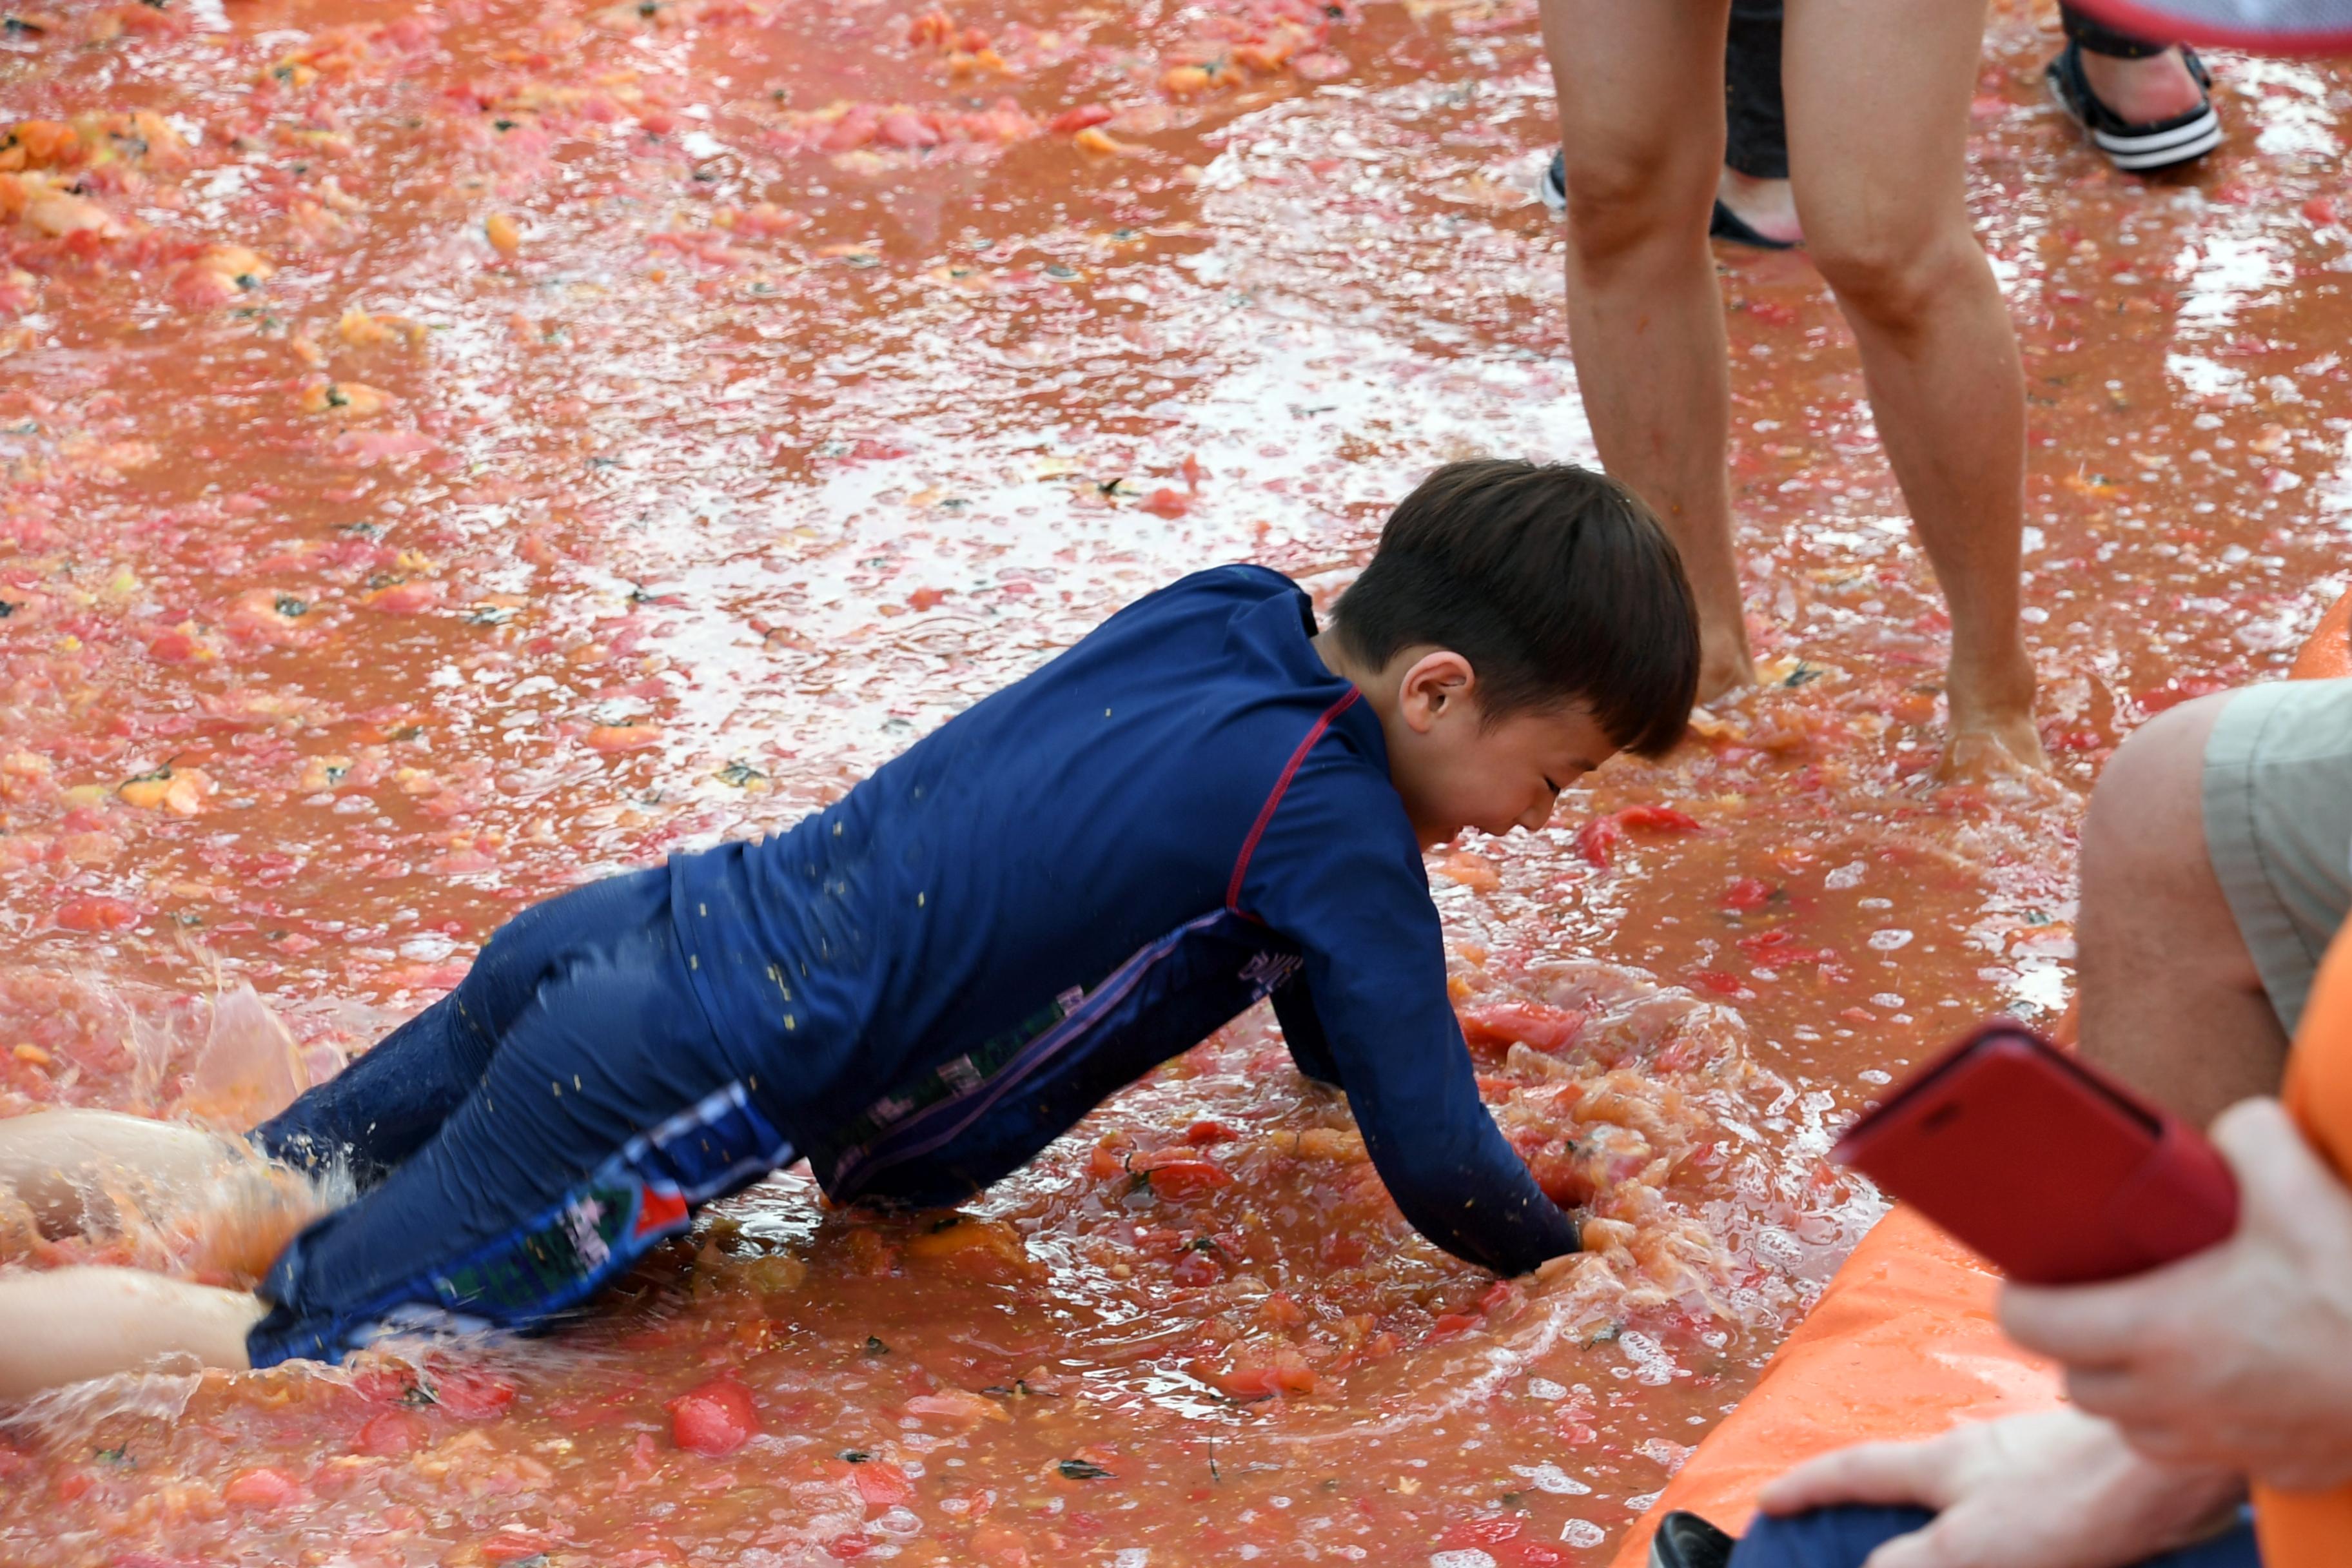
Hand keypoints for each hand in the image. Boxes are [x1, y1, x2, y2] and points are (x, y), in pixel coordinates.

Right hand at [1754, 1408, 2243, 1567]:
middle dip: (1875, 1502)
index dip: (1806, 1486)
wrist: (2167, 1472)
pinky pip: (2016, 1510)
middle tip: (1848, 1532)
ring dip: (1939, 1521)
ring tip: (1936, 1552)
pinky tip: (2021, 1552)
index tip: (1769, 1501)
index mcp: (1942, 1463)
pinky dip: (1996, 1533)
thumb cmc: (2072, 1499)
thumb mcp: (1974, 1546)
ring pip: (1965, 1493)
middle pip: (1909, 1476)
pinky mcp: (2074, 1484)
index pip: (1854, 1470)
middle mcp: (1978, 1454)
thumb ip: (1912, 1563)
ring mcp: (2028, 1463)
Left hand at [2000, 1097, 2351, 1489]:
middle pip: (2073, 1381)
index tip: (2027, 1274)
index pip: (2031, 1324)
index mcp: (2160, 1329)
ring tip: (2147, 1341)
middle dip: (2071, 1344)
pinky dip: (2182, 1422)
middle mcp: (2175, 1397)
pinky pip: (2190, 1453)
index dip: (2018, 1296)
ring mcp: (2220, 1441)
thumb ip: (2247, 1136)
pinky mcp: (2269, 1466)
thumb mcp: (2299, 1187)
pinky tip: (2210, 1380)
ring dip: (2124, 1387)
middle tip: (2092, 1301)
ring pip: (2127, 1425)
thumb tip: (2231, 1128)